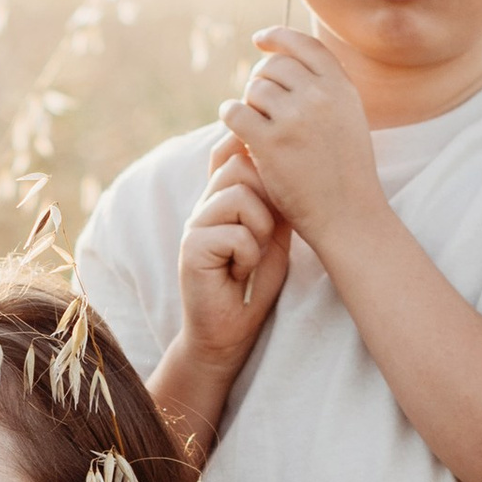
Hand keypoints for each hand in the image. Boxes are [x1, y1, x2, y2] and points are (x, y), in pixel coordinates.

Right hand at [174, 138, 290, 371]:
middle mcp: (205, 204)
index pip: (232, 150)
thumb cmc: (255, 283)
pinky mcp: (191, 248)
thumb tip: (289, 159)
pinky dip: (248, 257)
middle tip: (266, 236)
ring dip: (260, 229)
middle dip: (268, 198)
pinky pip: (235, 234)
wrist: (230, 330)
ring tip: (252, 256)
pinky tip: (239, 273)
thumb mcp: (275, 232)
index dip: (257, 154)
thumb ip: (275, 198)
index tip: (278, 182)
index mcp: (222, 197)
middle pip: (240, 165)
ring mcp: (195, 224)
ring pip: (238, 196)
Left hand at [218, 28, 386, 248]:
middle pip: (272, 66)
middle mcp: (320, 96)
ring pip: (253, 90)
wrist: (348, 216)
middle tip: (259, 105)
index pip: (305, 44)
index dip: (278, 37)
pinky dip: (229, 117)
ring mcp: (295, 118)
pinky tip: (235, 130)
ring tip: (257, 128)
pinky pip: (234, 112)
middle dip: (259, 80)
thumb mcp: (348, 120)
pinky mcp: (271, 143)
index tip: (260, 39)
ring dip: (248, 105)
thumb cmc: (345, 174)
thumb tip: (288, 61)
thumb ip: (325, 91)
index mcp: (342, 88)